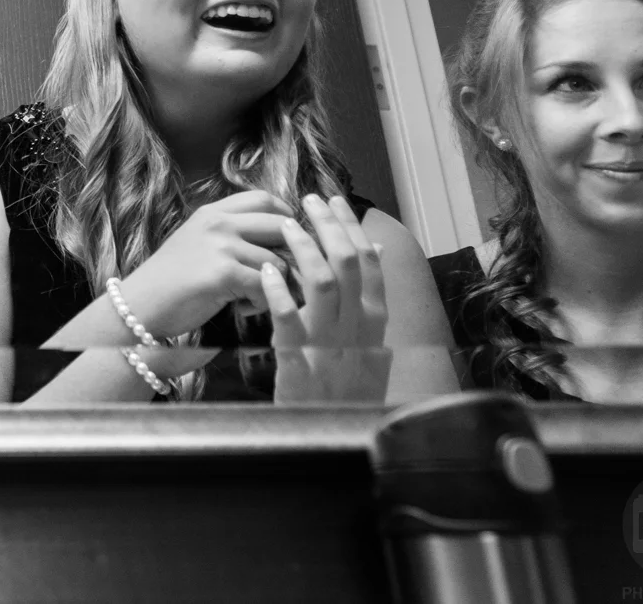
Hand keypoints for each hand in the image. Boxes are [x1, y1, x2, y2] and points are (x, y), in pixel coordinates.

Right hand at [113, 190, 296, 337]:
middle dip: (292, 251)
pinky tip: (244, 309)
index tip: (289, 235)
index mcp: (211, 213)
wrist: (139, 304)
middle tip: (285, 274)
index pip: (262, 198)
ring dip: (273, 286)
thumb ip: (227, 233)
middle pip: (278, 225)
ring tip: (253, 299)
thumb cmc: (168, 281)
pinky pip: (264, 285)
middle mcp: (217, 223)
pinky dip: (260, 302)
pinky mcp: (223, 273)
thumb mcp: (196, 243)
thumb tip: (272, 239)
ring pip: (275, 261)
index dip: (284, 214)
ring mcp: (220, 246)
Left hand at [265, 194, 390, 403]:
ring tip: (285, 227)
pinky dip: (280, 294)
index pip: (370, 264)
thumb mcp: (369, 345)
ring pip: (324, 285)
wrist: (334, 441)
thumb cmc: (345, 388)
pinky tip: (267, 272)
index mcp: (375, 324)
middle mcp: (358, 331)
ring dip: (304, 250)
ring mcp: (331, 348)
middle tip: (308, 200)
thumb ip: (369, 301)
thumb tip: (376, 250)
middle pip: (349, 264)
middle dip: (328, 226)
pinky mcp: (301, 367)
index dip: (351, 228)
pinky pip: (291, 324)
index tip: (333, 202)